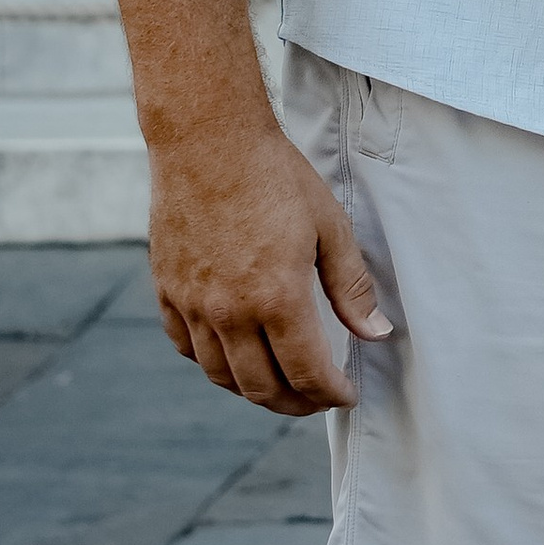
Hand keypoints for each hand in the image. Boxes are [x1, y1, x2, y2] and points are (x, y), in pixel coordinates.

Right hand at [147, 119, 392, 417]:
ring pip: (221, 375)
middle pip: (261, 388)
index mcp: (277, 298)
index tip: (346, 395)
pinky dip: (212, 362)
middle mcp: (229, 312)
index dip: (331, 395)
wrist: (208, 140)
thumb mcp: (330, 226)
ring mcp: (192, 304)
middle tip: (316, 399)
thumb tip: (376, 333)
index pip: (307, 374)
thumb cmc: (275, 176)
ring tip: (279, 384)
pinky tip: (232, 354)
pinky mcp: (167, 291)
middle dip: (295, 404)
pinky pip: (186, 347)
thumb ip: (351, 287)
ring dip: (253, 390)